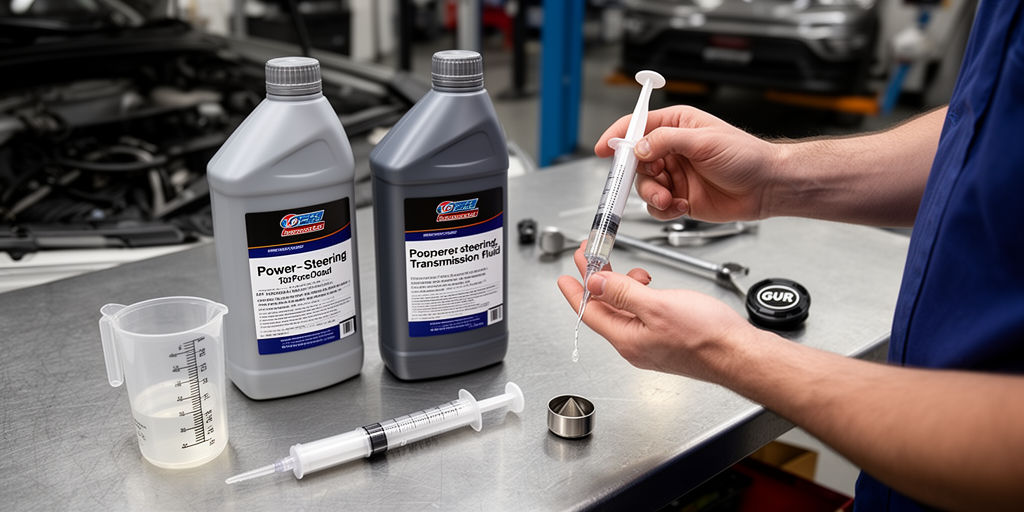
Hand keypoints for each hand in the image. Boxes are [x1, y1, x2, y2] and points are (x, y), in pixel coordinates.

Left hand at [556, 243, 753, 380]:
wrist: (740, 355)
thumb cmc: (706, 337)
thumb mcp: (656, 306)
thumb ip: (623, 293)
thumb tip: (594, 284)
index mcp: (627, 339)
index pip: (589, 313)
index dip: (575, 291)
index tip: (565, 275)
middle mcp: (635, 345)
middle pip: (605, 310)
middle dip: (597, 282)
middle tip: (591, 258)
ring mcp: (651, 344)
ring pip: (624, 311)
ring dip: (621, 287)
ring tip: (628, 270)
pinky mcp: (667, 340)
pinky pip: (641, 315)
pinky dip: (639, 296)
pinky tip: (649, 287)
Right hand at [596, 106, 780, 221]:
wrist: (767, 186)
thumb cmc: (746, 156)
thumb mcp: (703, 141)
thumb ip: (666, 141)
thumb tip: (638, 146)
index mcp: (677, 125)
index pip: (638, 126)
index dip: (618, 136)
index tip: (603, 149)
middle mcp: (672, 150)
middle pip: (636, 161)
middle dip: (639, 175)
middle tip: (650, 183)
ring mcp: (675, 175)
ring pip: (645, 186)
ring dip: (653, 195)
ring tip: (669, 199)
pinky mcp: (680, 198)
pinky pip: (658, 206)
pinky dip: (664, 209)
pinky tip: (681, 206)